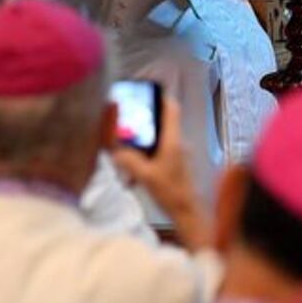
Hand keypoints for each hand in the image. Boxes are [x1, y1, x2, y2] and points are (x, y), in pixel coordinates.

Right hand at [111, 98, 211, 250]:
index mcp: (173, 140)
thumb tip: (114, 150)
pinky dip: (149, 148)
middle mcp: (178, 143)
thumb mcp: (145, 176)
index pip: (172, 109)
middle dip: (148, 115)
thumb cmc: (171, 192)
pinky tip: (137, 161)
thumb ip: (128, 160)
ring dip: (147, 134)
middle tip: (130, 115)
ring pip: (163, 134)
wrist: (187, 211)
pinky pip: (162, 148)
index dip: (160, 96)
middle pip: (165, 119)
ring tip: (129, 139)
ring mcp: (178, 153)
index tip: (147, 91)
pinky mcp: (176, 163)